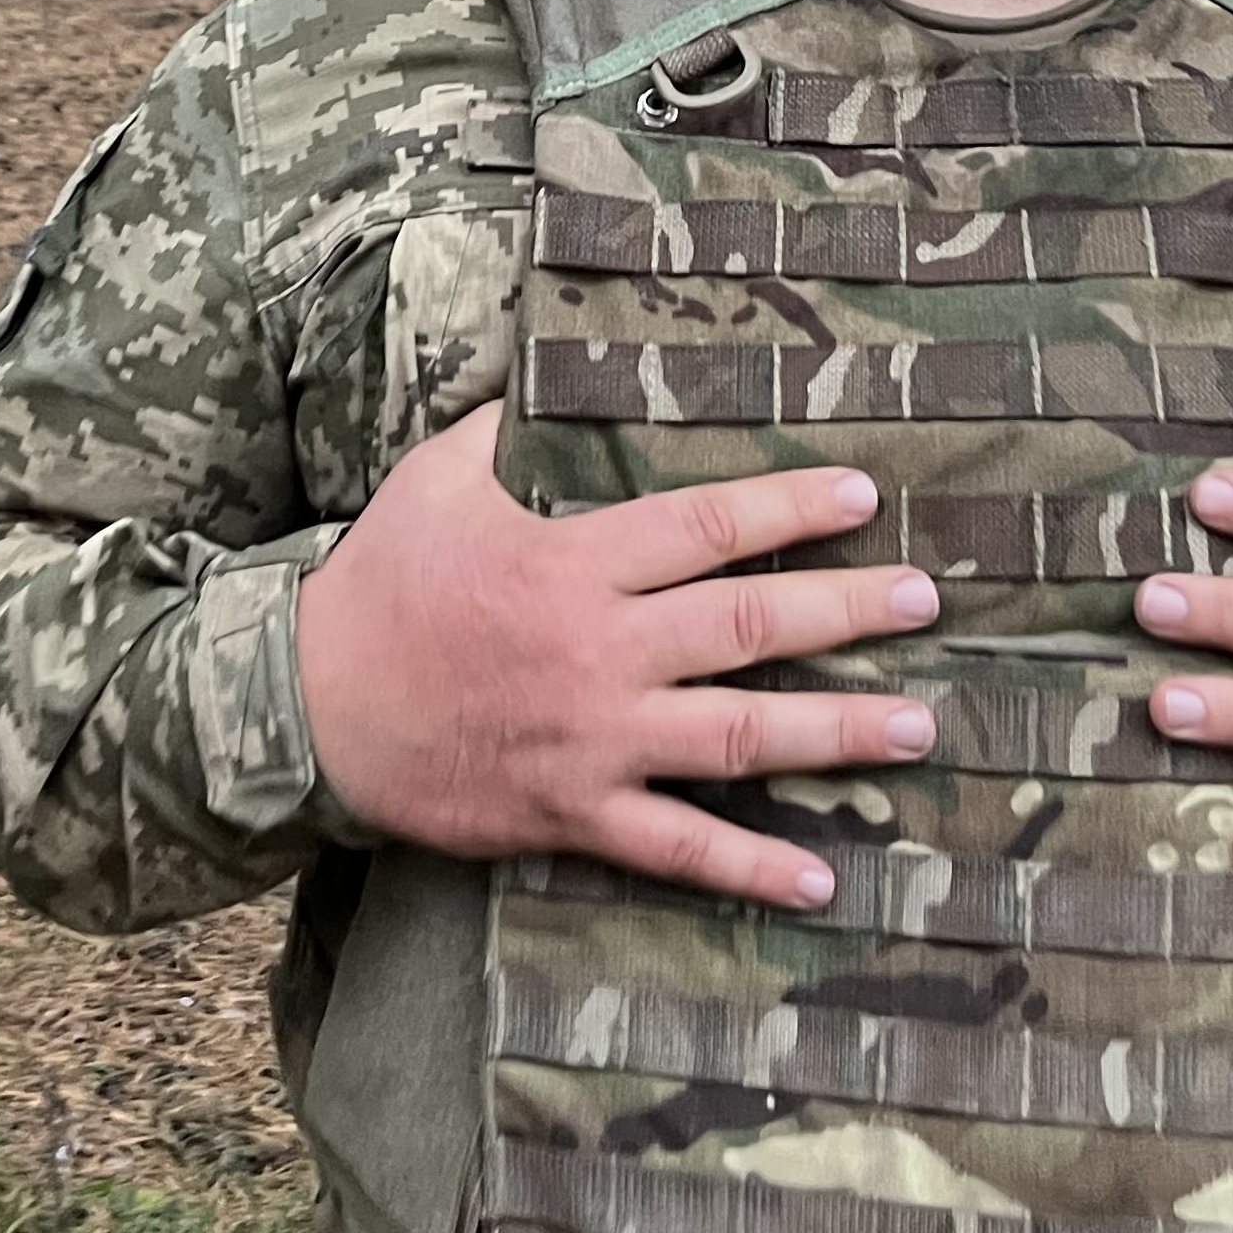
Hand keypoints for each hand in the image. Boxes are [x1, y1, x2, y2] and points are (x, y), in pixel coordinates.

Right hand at [294, 402, 939, 908]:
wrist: (308, 710)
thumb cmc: (378, 588)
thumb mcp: (432, 481)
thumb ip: (500, 423)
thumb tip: (540, 355)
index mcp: (573, 563)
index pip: (706, 528)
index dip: (790, 508)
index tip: (863, 494)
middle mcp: (599, 652)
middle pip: (746, 627)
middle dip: (844, 611)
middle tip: (924, 601)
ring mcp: (593, 740)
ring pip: (735, 736)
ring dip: (833, 733)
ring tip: (915, 728)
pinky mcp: (572, 813)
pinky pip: (674, 848)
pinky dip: (748, 865)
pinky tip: (819, 877)